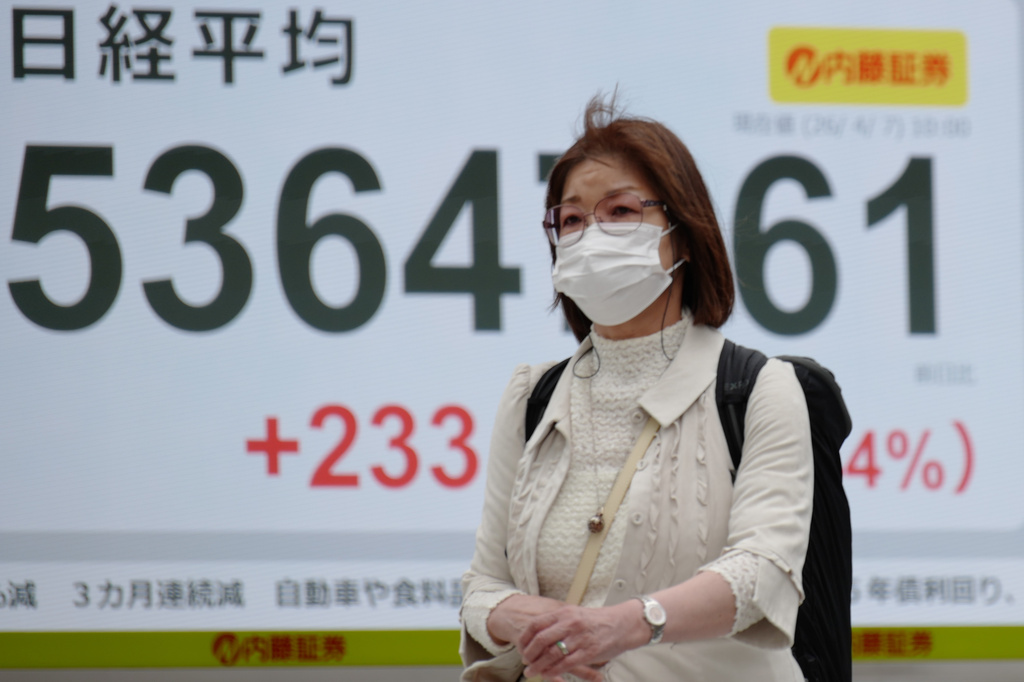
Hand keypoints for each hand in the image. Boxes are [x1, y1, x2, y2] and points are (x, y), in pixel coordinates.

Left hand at [518, 602, 645, 680]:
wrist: (622, 624)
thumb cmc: (597, 621)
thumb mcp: (575, 614)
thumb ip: (558, 622)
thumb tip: (539, 633)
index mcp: (564, 612)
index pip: (536, 624)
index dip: (525, 638)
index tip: (520, 646)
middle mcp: (570, 623)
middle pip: (541, 640)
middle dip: (530, 653)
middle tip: (525, 661)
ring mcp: (579, 638)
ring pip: (552, 654)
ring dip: (539, 665)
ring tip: (532, 671)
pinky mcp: (589, 652)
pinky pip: (566, 664)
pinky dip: (554, 671)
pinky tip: (548, 674)